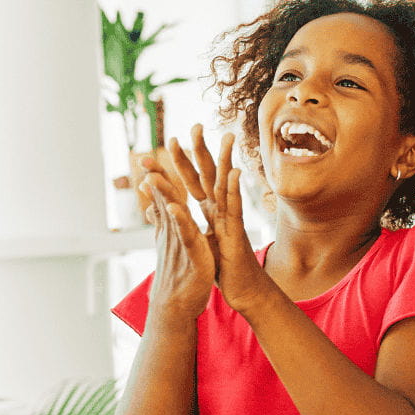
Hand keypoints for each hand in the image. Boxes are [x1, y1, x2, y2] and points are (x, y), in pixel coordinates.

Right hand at [139, 153, 214, 318]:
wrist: (176, 307)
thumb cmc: (176, 275)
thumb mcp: (169, 243)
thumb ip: (161, 222)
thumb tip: (151, 204)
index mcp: (171, 226)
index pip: (163, 195)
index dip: (155, 174)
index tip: (145, 155)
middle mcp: (172, 231)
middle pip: (163, 199)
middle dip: (155, 177)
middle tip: (142, 157)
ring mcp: (180, 243)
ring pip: (172, 213)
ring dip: (163, 194)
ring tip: (153, 176)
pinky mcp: (192, 255)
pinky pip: (186, 235)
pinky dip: (180, 221)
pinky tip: (175, 208)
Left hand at [168, 126, 271, 314]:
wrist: (244, 289)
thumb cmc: (224, 266)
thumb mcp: (202, 240)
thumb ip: (191, 223)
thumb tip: (178, 213)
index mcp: (209, 210)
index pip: (193, 180)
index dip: (181, 161)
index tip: (170, 140)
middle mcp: (221, 210)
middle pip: (209, 174)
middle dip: (200, 150)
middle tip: (195, 124)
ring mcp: (231, 219)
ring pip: (226, 185)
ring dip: (224, 161)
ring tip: (226, 138)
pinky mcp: (236, 233)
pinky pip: (235, 209)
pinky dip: (234, 190)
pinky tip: (234, 173)